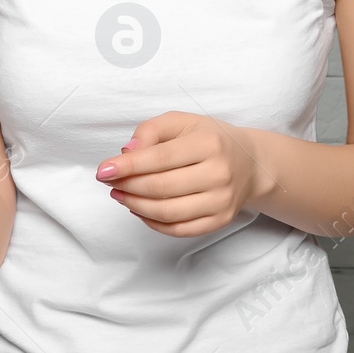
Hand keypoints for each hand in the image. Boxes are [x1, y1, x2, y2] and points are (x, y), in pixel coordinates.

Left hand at [95, 111, 273, 237]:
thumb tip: (126, 153)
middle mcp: (219, 173)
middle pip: (160, 188)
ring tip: (120, 195)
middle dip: (127, 186)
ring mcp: (222, 201)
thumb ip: (151, 130)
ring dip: (135, 206)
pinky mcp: (220, 220)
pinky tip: (140, 209)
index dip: (128, 166)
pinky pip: (178, 230)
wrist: (250, 163)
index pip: (160, 159)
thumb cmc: (210, 139)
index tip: (103, 170)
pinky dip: (152, 222)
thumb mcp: (183, 122)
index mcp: (209, 143)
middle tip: (109, 182)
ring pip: (167, 212)